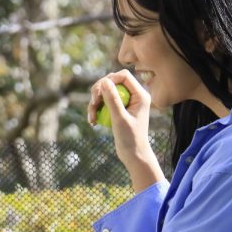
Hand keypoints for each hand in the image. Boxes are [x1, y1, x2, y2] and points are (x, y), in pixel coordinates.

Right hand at [88, 70, 163, 191]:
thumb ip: (112, 99)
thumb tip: (104, 81)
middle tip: (92, 105)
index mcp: (140, 95)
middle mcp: (134, 96)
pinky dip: (97, 111)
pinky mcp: (119, 110)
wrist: (133, 155)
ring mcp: (126, 102)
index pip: (123, 76)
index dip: (108, 80)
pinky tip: (93, 122)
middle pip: (112, 82)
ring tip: (91, 118)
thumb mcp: (119, 119)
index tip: (97, 93)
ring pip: (106, 93)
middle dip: (98, 92)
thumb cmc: (130, 139)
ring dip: (95, 103)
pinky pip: (104, 103)